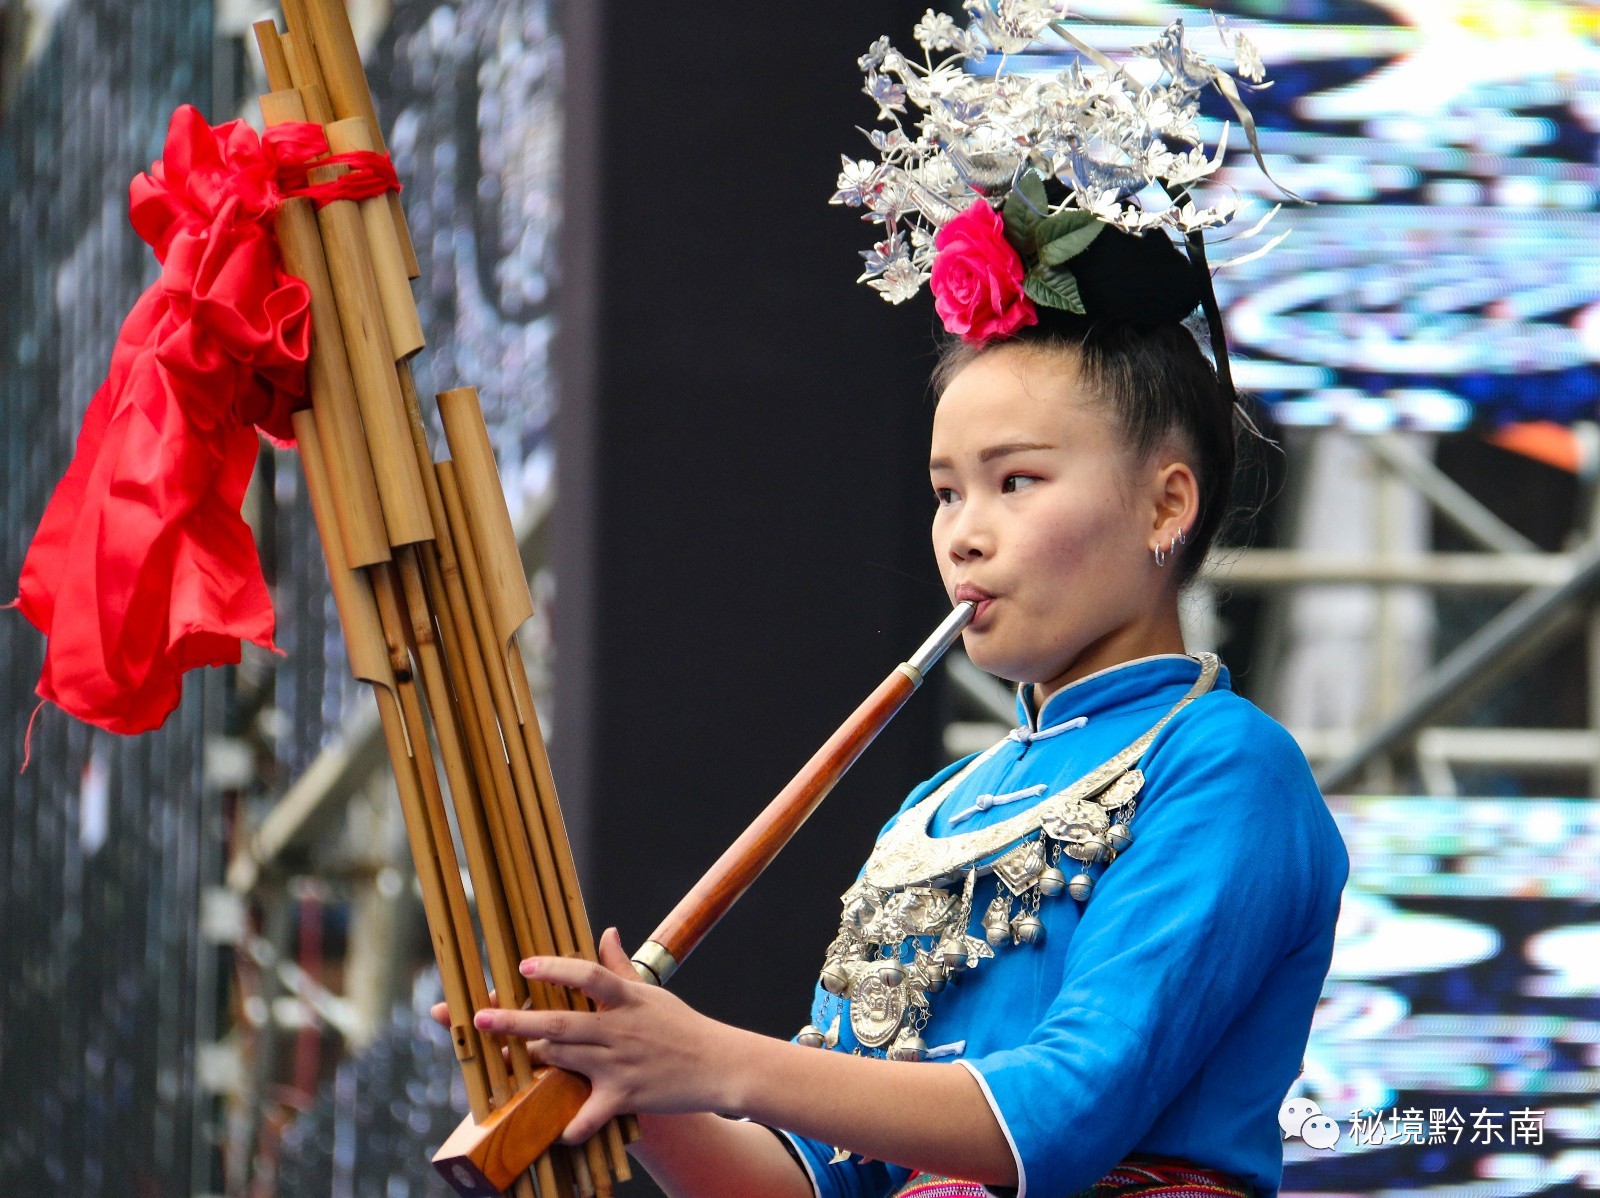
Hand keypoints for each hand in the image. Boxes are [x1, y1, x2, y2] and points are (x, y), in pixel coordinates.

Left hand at [471, 928, 742, 1143]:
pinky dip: (571, 1126)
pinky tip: (552, 1131)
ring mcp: (620, 1064)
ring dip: (533, 1058)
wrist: (719, 1064)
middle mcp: (618, 1029)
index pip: (587, 976)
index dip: (554, 969)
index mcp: (626, 999)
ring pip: (564, 1060)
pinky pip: (590, 1114)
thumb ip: (621, 967)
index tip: (523, 966)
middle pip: (560, 1022)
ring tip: (505, 1056)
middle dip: (515, 1021)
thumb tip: (607, 932)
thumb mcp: (652, 992)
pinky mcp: (625, 1096)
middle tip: (479, 1018)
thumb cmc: (683, 1027)